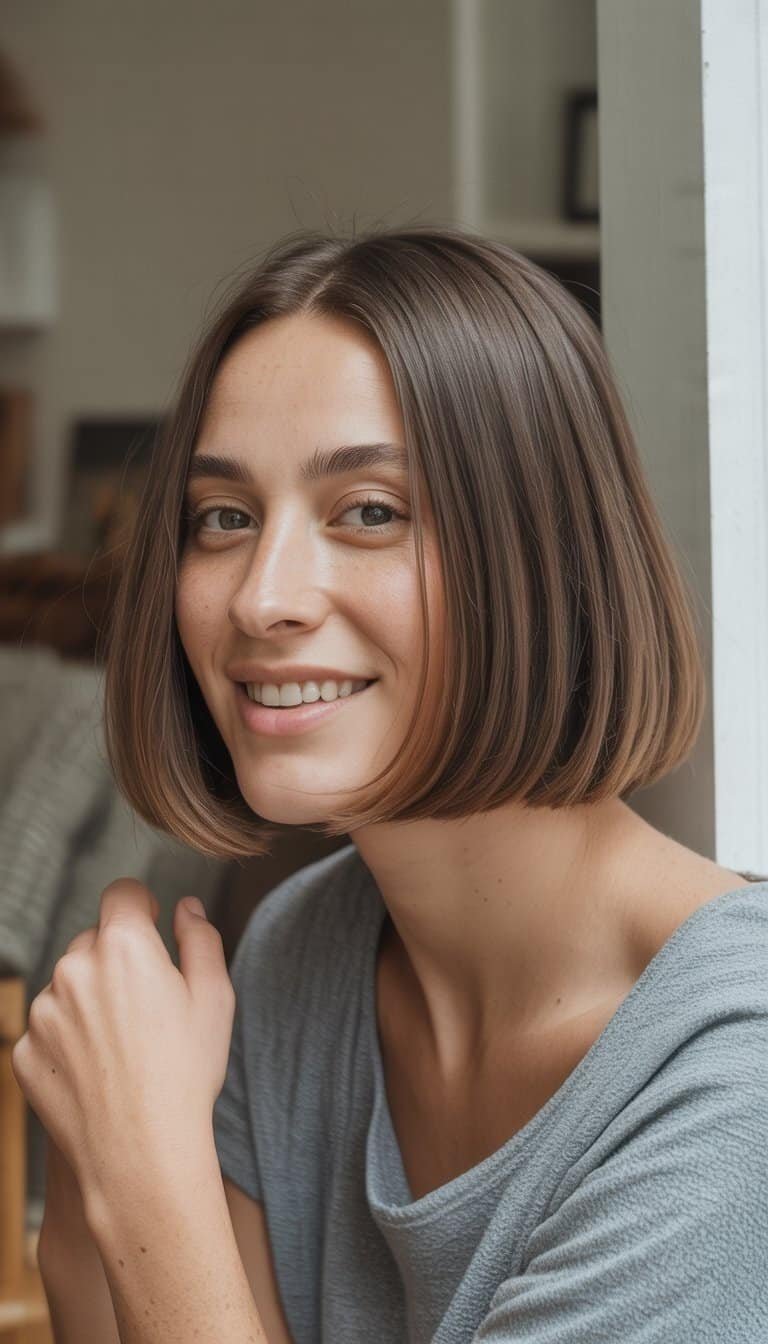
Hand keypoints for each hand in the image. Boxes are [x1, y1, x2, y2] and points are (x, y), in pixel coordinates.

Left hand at [11, 880, 234, 1214]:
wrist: (140, 1155)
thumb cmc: (186, 1073)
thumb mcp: (215, 998)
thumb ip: (200, 939)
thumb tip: (185, 908)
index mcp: (124, 945)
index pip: (122, 894)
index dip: (140, 906)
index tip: (151, 928)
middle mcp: (74, 967)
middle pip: (93, 942)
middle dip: (116, 961)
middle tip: (146, 1009)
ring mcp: (43, 1011)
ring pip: (68, 986)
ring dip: (89, 1001)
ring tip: (123, 1049)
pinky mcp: (26, 1051)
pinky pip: (47, 1030)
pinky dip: (68, 1042)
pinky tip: (99, 1073)